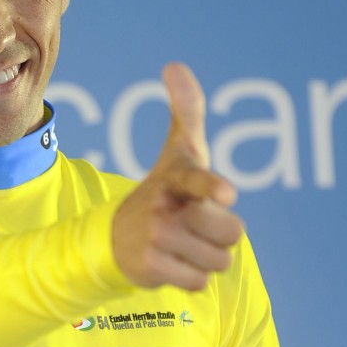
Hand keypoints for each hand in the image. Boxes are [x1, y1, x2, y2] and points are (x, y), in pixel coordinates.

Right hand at [111, 62, 242, 290]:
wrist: (115, 236)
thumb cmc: (165, 188)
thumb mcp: (179, 151)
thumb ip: (186, 110)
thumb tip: (174, 65)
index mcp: (175, 177)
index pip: (196, 178)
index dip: (211, 186)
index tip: (225, 194)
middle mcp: (162, 207)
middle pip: (231, 231)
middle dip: (222, 232)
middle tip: (198, 224)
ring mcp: (155, 239)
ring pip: (219, 260)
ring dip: (208, 256)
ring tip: (185, 243)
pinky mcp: (150, 269)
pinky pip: (199, 281)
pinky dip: (192, 276)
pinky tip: (173, 261)